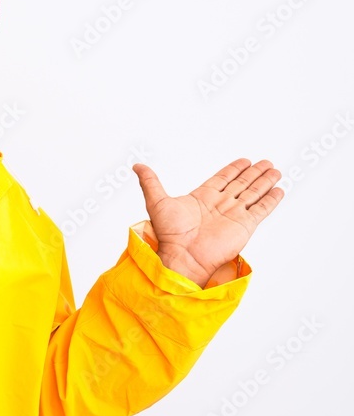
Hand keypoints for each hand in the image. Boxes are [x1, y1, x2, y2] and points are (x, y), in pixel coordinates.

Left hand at [132, 158, 283, 286]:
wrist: (183, 256)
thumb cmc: (169, 234)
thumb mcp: (157, 201)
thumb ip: (150, 182)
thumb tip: (137, 166)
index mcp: (203, 197)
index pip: (223, 179)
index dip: (234, 169)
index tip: (245, 160)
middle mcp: (220, 205)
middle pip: (242, 184)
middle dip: (254, 173)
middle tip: (266, 162)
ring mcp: (234, 215)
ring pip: (253, 193)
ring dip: (264, 182)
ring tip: (275, 170)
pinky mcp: (245, 225)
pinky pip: (261, 209)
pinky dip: (271, 200)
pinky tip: (279, 190)